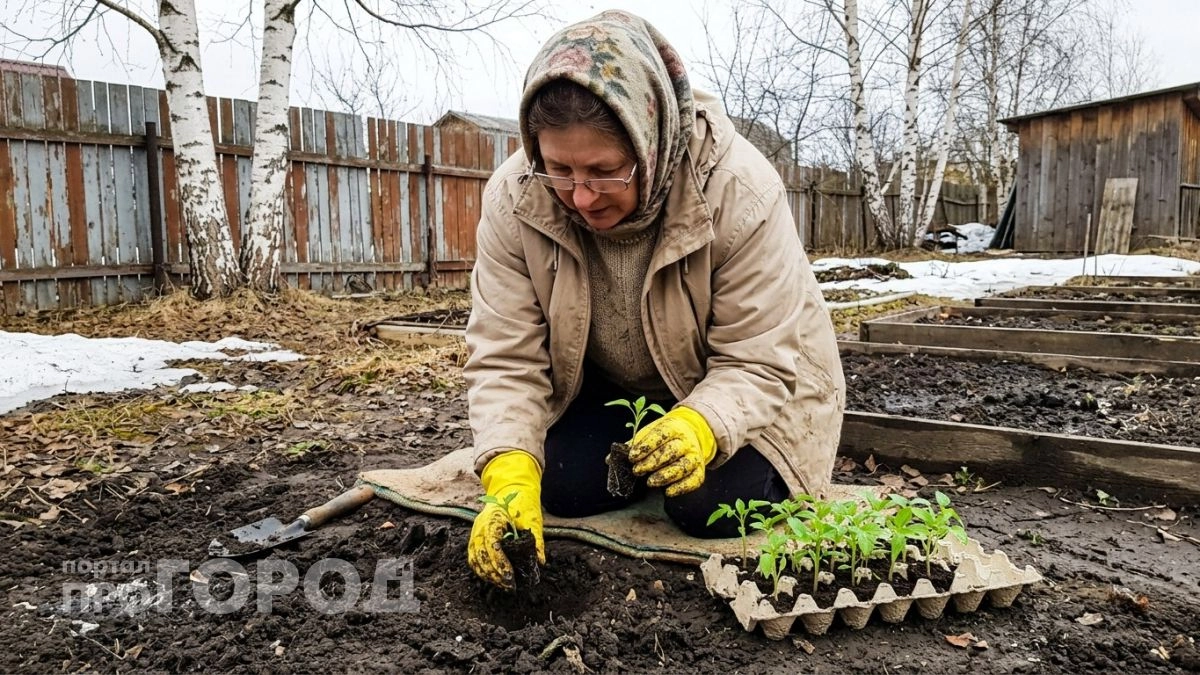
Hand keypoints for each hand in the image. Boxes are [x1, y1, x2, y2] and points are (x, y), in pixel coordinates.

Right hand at [467, 451, 544, 588]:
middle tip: (509, 586)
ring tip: (503, 585)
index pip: (491, 544)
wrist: (511, 488)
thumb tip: (539, 561)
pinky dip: (481, 569)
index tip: (510, 576)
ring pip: (475, 558)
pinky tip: (493, 578)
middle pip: (480, 554)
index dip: (499, 563)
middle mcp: (480, 525)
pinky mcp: (476, 537)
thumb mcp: (532, 519)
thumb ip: (536, 540)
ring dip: (487, 574)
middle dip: (494, 573)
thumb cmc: (522, 502)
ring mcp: (476, 531)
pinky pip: (474, 556)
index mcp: (493, 517)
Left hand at [628, 406, 716, 497]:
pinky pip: (694, 480)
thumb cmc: (663, 437)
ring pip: (684, 466)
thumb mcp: (648, 434)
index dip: (646, 446)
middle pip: (672, 451)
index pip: (660, 435)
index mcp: (673, 427)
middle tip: (637, 470)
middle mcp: (686, 441)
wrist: (689, 434)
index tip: (632, 456)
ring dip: (666, 475)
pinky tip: (668, 492)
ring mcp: (695, 456)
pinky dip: (682, 487)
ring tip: (650, 482)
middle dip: (653, 462)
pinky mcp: (699, 470)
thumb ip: (631, 446)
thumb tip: (610, 460)